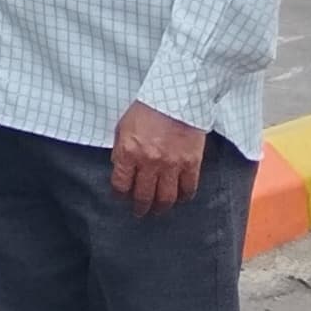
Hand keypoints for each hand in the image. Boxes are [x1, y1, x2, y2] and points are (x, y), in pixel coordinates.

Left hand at [110, 101, 209, 216]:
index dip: (120, 195)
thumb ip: (120, 149)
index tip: (122, 198)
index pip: (121, 185)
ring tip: (158, 210)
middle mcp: (149, 162)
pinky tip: (180, 198)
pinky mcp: (191, 163)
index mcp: (128, 152)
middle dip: (140, 207)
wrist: (176, 98)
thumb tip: (119, 168)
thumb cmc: (147, 109)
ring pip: (166, 197)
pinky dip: (184, 197)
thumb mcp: (123, 126)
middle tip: (139, 212)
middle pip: (144, 196)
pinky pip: (188, 188)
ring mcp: (171, 164)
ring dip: (161, 207)